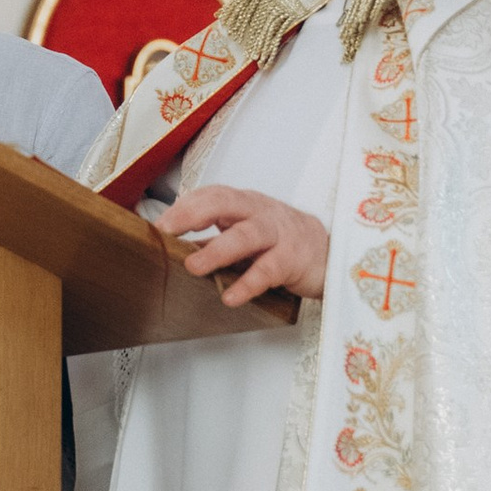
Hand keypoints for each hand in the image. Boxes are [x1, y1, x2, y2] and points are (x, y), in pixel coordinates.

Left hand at [148, 184, 328, 309]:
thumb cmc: (282, 241)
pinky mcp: (293, 259)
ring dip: (217, 250)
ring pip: (246, 236)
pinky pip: (267, 270)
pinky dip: (247, 283)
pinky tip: (230, 296)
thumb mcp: (245, 233)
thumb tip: (171, 248)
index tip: (159, 225)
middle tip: (167, 231)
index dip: (184, 206)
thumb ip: (211, 240)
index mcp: (244, 204)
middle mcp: (259, 212)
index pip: (210, 194)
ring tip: (193, 266)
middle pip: (225, 203)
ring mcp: (278, 234)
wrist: (330, 254)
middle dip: (193, 214)